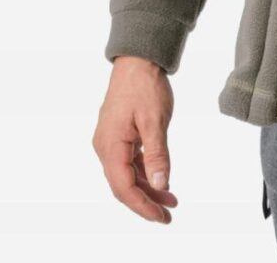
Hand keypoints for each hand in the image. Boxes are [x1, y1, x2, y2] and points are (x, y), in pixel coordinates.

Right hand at [92, 56, 178, 222]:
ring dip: (147, 188)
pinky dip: (144, 172)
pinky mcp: (118, 135)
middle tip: (169, 214)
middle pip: (123, 185)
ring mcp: (110, 141)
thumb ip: (157, 154)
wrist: (138, 59)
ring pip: (126, 174)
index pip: (124, 188)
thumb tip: (161, 184)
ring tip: (171, 199)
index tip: (162, 217)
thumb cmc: (145, 85)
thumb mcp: (155, 121)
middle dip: (146, 201)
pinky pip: (128, 161)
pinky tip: (160, 178)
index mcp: (110, 146)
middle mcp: (105, 147)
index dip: (143, 206)